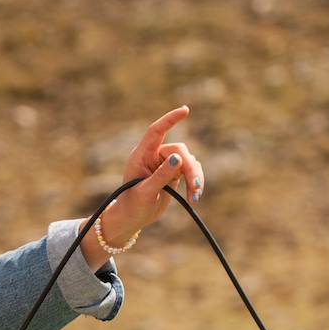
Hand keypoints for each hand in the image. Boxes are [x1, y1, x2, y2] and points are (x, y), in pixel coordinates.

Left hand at [83, 106, 203, 267]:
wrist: (132, 219)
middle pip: (179, 151)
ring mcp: (164, 164)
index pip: (155, 131)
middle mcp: (153, 156)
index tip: (185, 110)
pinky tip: (194, 197)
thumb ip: (161, 175)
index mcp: (141, 155)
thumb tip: (179, 158)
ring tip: (194, 197)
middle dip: (190, 168)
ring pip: (188, 161)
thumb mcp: (146, 192)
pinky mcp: (174, 173)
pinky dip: (196, 182)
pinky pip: (191, 170)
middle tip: (195, 187)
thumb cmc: (132, 205)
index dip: (170, 119)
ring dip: (195, 177)